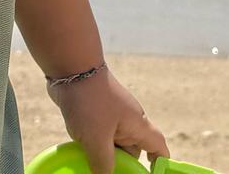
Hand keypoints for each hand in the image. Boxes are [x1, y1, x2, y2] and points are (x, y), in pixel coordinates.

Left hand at [46, 66, 167, 173]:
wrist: (69, 66)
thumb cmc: (89, 102)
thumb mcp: (96, 140)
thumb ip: (104, 165)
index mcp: (138, 126)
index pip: (159, 148)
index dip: (159, 164)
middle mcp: (128, 120)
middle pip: (132, 150)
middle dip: (121, 164)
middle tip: (105, 171)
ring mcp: (111, 113)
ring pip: (112, 141)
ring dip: (102, 152)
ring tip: (89, 158)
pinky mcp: (95, 108)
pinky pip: (98, 131)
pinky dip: (91, 140)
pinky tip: (78, 144)